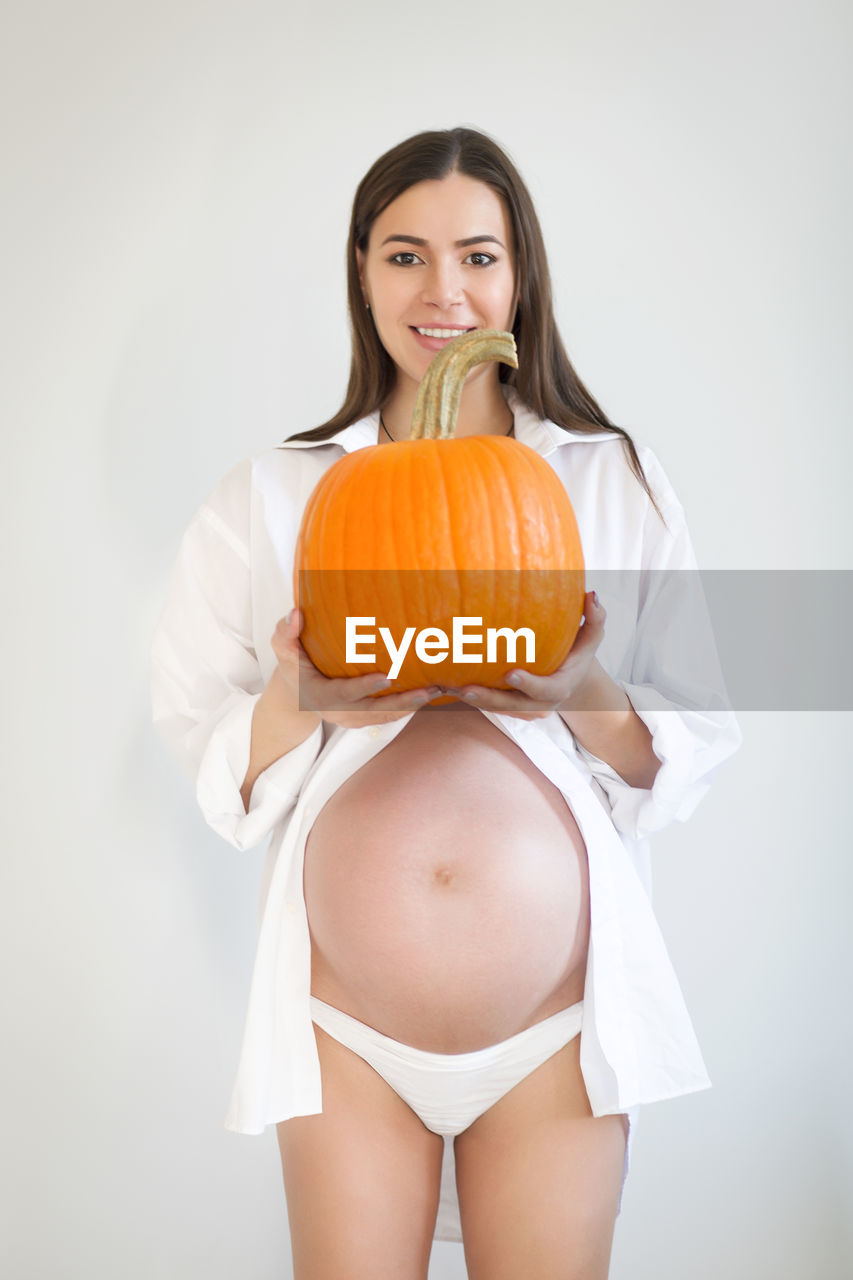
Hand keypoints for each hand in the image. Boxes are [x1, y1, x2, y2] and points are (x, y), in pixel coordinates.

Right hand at [271, 609, 441, 729]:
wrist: (296, 692)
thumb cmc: (292, 663)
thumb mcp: (282, 648)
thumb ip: (286, 632)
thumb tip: (296, 613)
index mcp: (320, 695)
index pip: (345, 692)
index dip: (365, 686)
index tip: (388, 677)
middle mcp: (339, 712)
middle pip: (374, 711)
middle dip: (402, 702)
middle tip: (428, 691)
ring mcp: (353, 719)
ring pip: (386, 716)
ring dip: (412, 705)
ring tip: (438, 690)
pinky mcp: (364, 719)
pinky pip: (389, 716)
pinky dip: (410, 707)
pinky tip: (431, 693)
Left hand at [446, 591, 606, 720]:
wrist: (570, 680)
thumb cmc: (578, 653)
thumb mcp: (591, 638)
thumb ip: (595, 618)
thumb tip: (591, 594)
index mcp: (559, 688)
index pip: (543, 689)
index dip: (527, 684)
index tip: (511, 673)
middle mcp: (537, 702)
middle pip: (510, 705)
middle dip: (488, 699)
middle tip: (465, 689)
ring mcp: (519, 705)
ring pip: (492, 706)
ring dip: (470, 699)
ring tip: (446, 687)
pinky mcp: (505, 702)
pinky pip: (484, 701)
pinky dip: (465, 695)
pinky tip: (442, 683)